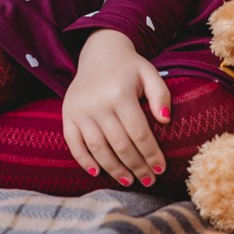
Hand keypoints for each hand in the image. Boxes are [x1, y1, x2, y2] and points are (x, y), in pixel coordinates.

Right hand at [62, 28, 171, 186]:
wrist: (99, 52)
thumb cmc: (129, 67)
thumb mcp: (149, 73)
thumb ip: (161, 94)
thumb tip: (165, 120)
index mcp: (120, 93)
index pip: (138, 132)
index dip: (151, 153)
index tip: (161, 168)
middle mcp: (97, 104)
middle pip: (120, 144)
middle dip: (137, 166)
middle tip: (149, 180)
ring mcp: (80, 111)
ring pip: (98, 148)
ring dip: (114, 169)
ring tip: (129, 181)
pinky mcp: (68, 115)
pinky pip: (74, 144)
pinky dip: (84, 161)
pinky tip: (98, 172)